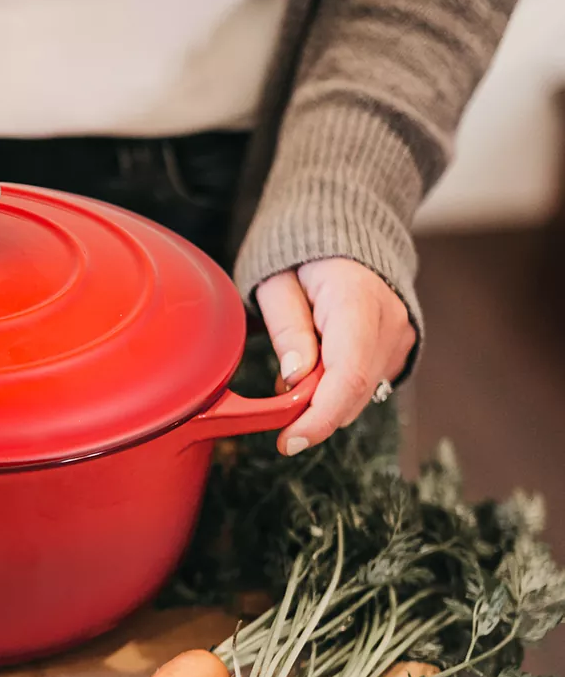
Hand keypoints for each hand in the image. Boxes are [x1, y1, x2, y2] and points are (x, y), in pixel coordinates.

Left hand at [255, 258, 415, 454]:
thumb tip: (295, 377)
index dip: (320, 418)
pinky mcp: (399, 347)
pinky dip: (338, 390)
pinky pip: (367, 384)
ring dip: (324, 400)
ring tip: (297, 371)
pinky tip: (318, 367)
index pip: (348, 375)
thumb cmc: (301, 259)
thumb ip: (287, 329)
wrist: (341, 235)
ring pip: (362, 394)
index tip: (289, 441)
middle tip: (278, 408)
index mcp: (356, 300)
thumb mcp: (276, 285)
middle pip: (355, 392)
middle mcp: (389, 320)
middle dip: (313, 413)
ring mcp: (400, 335)